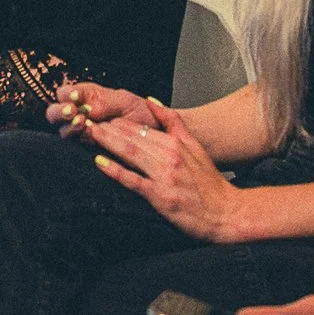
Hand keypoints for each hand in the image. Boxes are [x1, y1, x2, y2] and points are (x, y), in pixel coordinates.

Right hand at [49, 81, 154, 134]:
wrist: (154, 133)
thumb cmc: (140, 113)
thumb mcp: (125, 100)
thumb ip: (105, 102)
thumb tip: (87, 109)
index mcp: (85, 96)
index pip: (65, 93)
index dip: (66, 94)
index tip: (75, 98)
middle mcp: (79, 113)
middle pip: (55, 112)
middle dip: (60, 112)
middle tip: (72, 111)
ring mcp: (81, 131)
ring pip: (63, 130)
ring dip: (69, 126)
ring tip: (82, 122)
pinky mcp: (87, 147)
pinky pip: (77, 144)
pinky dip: (82, 138)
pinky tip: (90, 133)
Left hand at [86, 101, 242, 242]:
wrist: (226, 212)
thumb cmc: (210, 183)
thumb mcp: (196, 146)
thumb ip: (174, 123)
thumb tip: (152, 102)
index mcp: (177, 143)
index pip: (143, 128)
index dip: (120, 122)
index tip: (102, 117)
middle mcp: (170, 157)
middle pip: (133, 138)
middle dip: (109, 128)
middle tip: (87, 121)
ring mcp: (164, 176)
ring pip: (131, 153)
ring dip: (108, 142)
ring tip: (91, 134)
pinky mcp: (160, 196)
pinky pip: (133, 180)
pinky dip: (115, 170)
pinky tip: (100, 162)